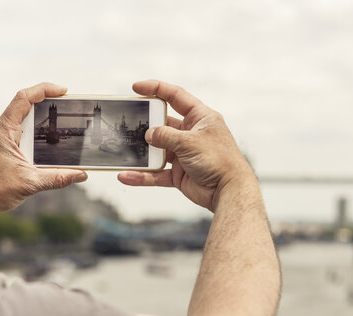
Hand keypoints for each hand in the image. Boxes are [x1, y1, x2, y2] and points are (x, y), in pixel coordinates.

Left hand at [0, 83, 87, 227]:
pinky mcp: (1, 145)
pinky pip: (21, 132)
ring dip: (43, 121)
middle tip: (70, 108)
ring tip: (62, 124)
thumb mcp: (29, 183)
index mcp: (3, 130)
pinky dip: (36, 133)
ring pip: (24, 120)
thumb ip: (58, 178)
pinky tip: (48, 143)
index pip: (24, 98)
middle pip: (27, 106)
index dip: (45, 89)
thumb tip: (81, 175)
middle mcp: (0, 128)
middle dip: (49, 104)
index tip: (63, 91)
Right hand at [118, 80, 253, 211]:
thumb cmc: (219, 161)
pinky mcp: (179, 173)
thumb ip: (166, 136)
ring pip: (158, 150)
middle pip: (163, 124)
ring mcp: (185, 154)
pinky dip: (143, 175)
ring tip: (124, 150)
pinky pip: (156, 173)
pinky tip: (127, 176)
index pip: (176, 96)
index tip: (136, 87)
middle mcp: (192, 134)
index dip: (156, 89)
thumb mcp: (190, 142)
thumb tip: (148, 134)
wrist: (228, 191)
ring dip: (142, 152)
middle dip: (146, 124)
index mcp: (200, 118)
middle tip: (128, 123)